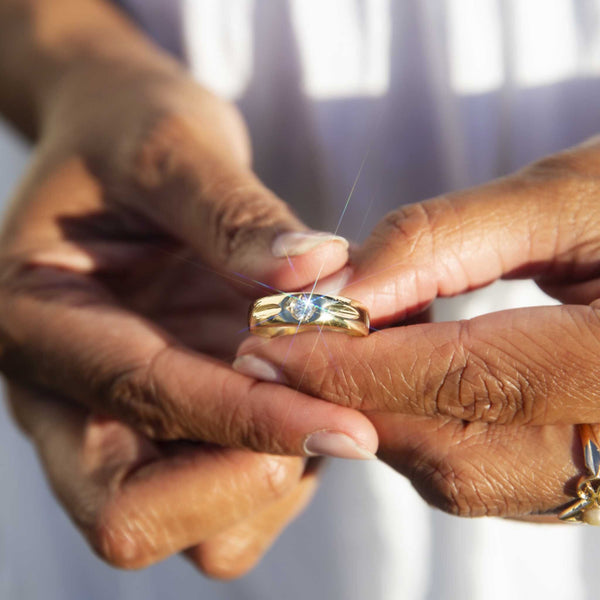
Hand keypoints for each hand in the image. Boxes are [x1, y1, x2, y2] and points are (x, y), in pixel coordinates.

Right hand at [0, 0, 377, 571]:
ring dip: (274, 481)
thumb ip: (232, 213)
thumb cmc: (130, 135)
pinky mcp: (172, 425)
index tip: (347, 424)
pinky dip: (287, 466)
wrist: (121, 149)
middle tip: (332, 420)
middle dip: (244, 480)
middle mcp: (67, 396)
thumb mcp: (170, 146)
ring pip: (193, 527)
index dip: (249, 419)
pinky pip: (232, 500)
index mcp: (39, 322)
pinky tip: (318, 394)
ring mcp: (122, 421)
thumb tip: (317, 274)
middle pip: (134, 516)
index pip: (143, 398)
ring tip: (330, 396)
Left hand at [236, 136, 599, 519]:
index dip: (354, 364)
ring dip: (377, 417)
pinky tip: (387, 379)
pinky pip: (482, 473)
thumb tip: (343, 285)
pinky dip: (419, 429)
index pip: (465, 380)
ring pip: (461, 474)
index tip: (269, 342)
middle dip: (348, 401)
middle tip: (274, 354)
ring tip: (323, 358)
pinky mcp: (587, 473)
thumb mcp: (573, 194)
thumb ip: (448, 239)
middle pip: (453, 448)